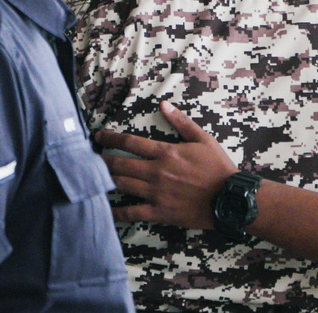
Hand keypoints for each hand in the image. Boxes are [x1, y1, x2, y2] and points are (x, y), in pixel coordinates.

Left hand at [95, 100, 236, 229]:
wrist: (228, 197)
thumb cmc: (218, 167)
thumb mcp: (204, 139)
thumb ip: (182, 122)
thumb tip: (165, 104)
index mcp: (166, 153)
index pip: (130, 143)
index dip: (111, 138)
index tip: (99, 136)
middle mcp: (156, 172)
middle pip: (119, 164)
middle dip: (101, 160)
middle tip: (89, 158)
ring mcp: (155, 193)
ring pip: (121, 185)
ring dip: (104, 181)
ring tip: (92, 178)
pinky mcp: (158, 212)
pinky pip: (131, 213)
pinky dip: (115, 212)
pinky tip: (105, 210)